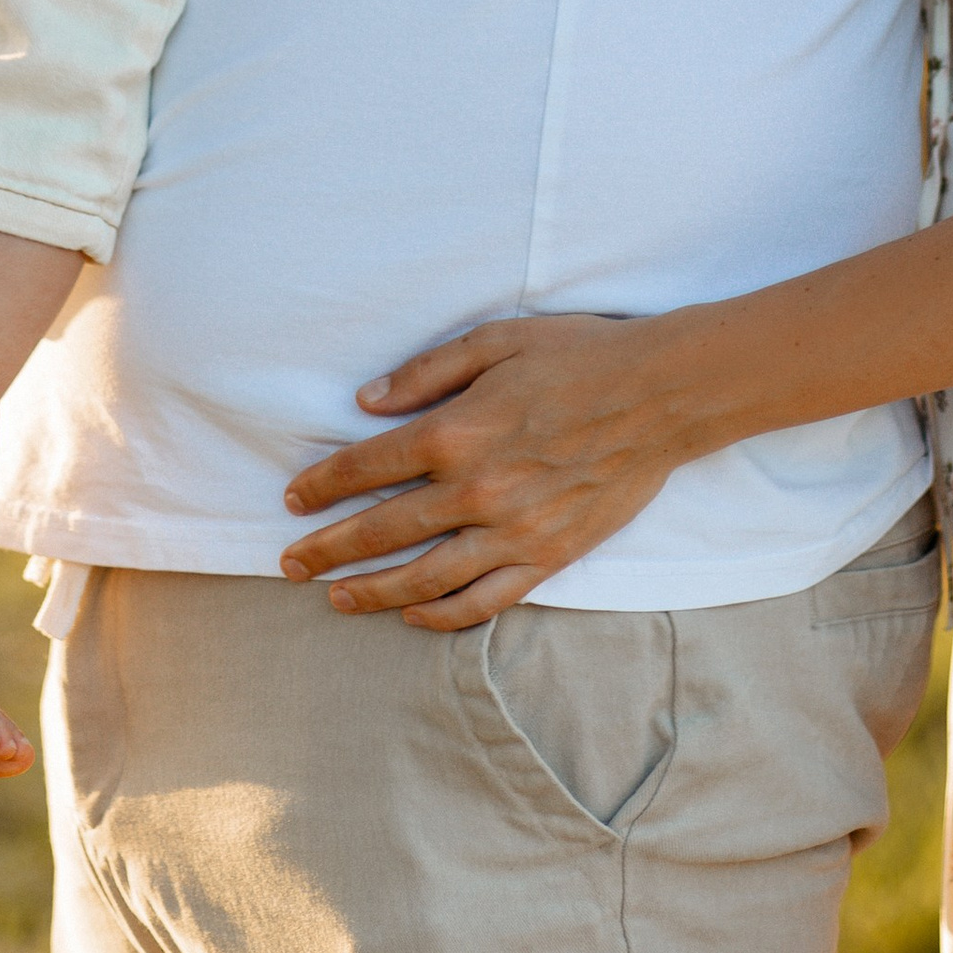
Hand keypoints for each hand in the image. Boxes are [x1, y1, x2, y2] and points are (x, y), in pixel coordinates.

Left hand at [277, 315, 693, 628]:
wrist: (662, 394)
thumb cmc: (579, 355)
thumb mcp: (497, 339)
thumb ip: (428, 371)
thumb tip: (368, 401)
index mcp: (457, 431)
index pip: (367, 467)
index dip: (322, 485)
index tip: (293, 499)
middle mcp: (476, 490)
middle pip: (382, 530)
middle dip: (327, 548)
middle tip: (290, 563)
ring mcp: (512, 532)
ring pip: (424, 578)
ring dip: (371, 592)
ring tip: (335, 599)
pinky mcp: (547, 557)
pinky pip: (483, 600)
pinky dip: (442, 613)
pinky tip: (413, 612)